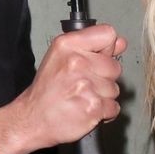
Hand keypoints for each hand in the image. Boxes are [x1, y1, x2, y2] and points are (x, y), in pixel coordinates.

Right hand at [0, 26, 125, 153]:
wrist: (33, 118)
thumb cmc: (47, 90)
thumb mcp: (61, 57)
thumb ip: (92, 47)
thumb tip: (120, 42)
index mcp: (68, 45)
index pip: (108, 34)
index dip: (107, 48)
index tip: (98, 58)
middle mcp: (76, 62)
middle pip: (115, 66)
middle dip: (104, 77)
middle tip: (84, 84)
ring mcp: (86, 86)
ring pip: (114, 88)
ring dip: (103, 96)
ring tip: (83, 97)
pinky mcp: (93, 107)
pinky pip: (114, 107)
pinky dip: (104, 112)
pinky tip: (87, 109)